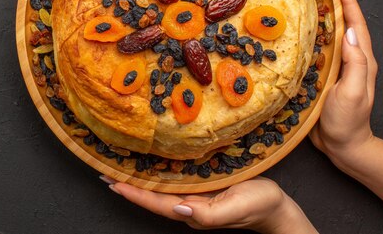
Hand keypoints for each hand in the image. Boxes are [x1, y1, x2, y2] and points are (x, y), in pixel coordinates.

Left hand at [101, 176, 316, 233]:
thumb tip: (179, 209)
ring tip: (119, 169)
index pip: (156, 203)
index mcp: (193, 211)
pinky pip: (173, 182)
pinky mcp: (202, 188)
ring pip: (160, 189)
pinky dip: (156, 175)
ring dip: (139, 180)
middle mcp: (189, 205)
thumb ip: (208, 214)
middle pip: (152, 196)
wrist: (277, 208)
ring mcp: (194, 197)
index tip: (112, 183)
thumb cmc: (260, 206)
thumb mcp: (236, 208)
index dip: (133, 193)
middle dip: (129, 186)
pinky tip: (149, 167)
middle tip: (105, 171)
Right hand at [309, 0, 382, 201]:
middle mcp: (349, 59)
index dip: (348, 1)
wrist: (342, 146)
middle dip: (335, 0)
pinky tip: (296, 30)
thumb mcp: (353, 93)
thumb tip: (350, 33)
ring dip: (321, 15)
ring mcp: (335, 67)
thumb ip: (355, 64)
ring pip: (328, 35)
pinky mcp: (322, 76)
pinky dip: (309, 35)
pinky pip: (316, 50)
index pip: (355, 24)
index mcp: (360, 60)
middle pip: (343, 23)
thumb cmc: (347, 121)